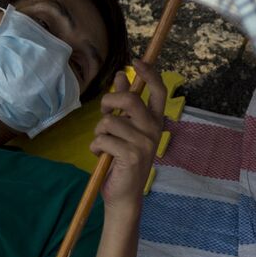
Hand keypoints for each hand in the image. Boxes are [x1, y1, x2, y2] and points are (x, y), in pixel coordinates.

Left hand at [91, 60, 165, 209]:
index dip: (149, 74)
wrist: (124, 195)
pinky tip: (101, 156)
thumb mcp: (124, 129)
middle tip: (104, 112)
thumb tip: (121, 75)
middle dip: (110, 101)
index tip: (136, 62)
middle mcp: (154, 131)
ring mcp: (144, 144)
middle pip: (131, 100)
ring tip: (103, 145)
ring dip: (99, 132)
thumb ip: (123, 104)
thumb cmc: (122, 160)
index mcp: (155, 122)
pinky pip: (103, 139)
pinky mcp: (131, 156)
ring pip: (110, 122)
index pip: (159, 92)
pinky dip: (96, 147)